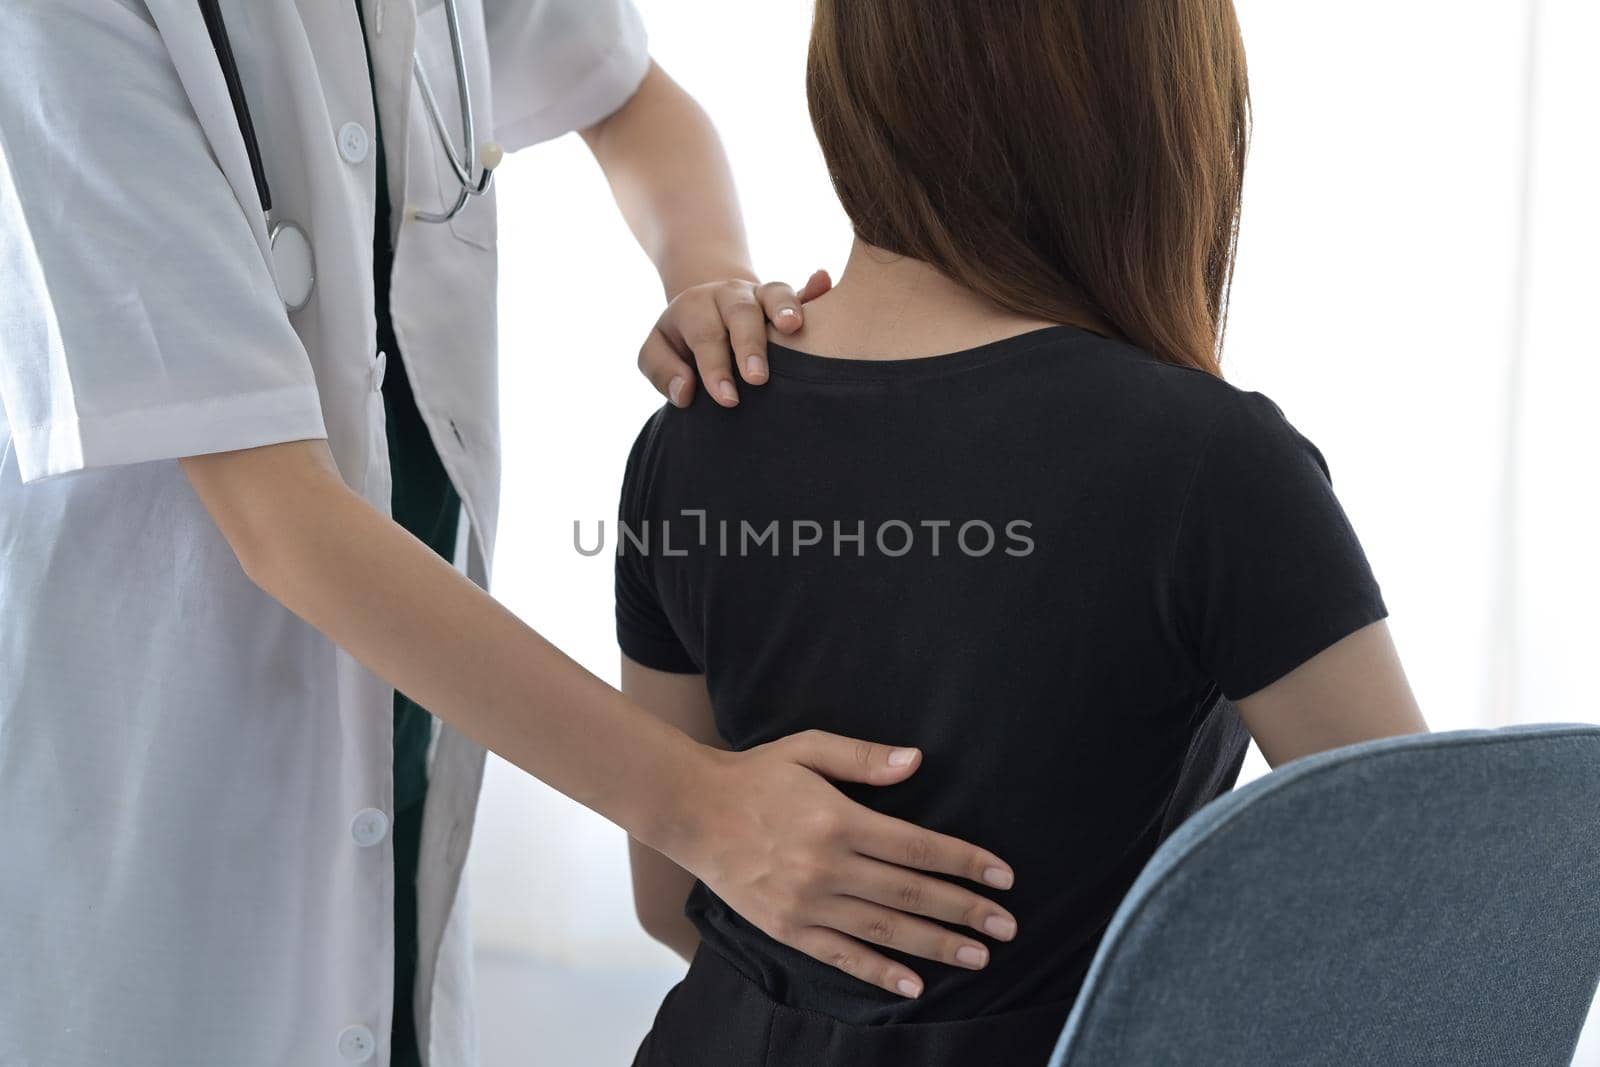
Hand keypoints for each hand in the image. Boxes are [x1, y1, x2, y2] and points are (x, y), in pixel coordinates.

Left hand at [639, 270, 833, 408]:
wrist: (708, 311)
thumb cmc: (683, 344)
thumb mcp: (658, 352)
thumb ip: (661, 371)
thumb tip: (685, 390)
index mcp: (695, 308)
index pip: (705, 336)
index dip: (715, 367)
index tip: (727, 399)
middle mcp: (730, 296)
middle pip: (741, 313)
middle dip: (749, 344)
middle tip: (757, 378)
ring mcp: (761, 295)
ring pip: (775, 293)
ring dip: (785, 307)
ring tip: (793, 326)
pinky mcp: (787, 302)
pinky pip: (803, 291)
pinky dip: (816, 287)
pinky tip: (825, 282)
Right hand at [664, 730, 1017, 998]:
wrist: (691, 810)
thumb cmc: (756, 774)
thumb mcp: (808, 748)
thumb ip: (864, 758)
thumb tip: (917, 760)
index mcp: (838, 820)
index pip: (919, 847)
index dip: (966, 862)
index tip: (1003, 877)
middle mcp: (826, 866)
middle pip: (911, 893)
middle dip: (965, 911)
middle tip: (1007, 926)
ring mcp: (806, 903)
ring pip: (884, 928)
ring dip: (935, 945)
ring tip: (978, 957)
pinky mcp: (786, 928)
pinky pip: (841, 956)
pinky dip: (879, 973)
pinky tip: (913, 984)